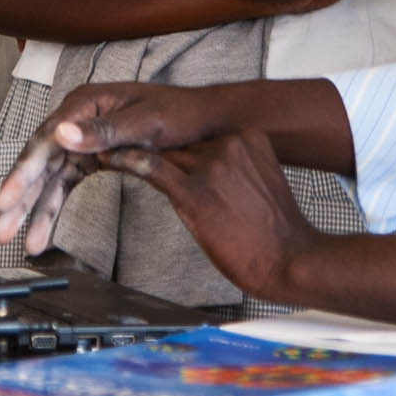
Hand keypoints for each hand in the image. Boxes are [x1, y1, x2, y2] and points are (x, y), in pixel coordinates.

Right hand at [0, 82, 243, 252]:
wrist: (208, 119)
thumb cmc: (181, 114)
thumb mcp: (146, 122)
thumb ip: (104, 130)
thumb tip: (62, 132)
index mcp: (86, 102)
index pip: (45, 140)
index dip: (24, 172)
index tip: (6, 200)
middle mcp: (78, 117)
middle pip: (41, 160)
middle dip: (20, 198)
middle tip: (1, 230)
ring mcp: (84, 138)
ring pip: (49, 177)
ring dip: (33, 209)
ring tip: (15, 240)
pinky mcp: (93, 156)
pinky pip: (66, 184)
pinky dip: (54, 208)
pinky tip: (42, 233)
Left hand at [100, 129, 318, 302]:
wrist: (291, 260)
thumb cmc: (276, 233)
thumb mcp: (260, 183)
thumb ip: (236, 168)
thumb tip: (207, 170)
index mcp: (249, 138)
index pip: (199, 135)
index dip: (173, 142)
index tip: (152, 142)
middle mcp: (230, 144)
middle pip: (178, 141)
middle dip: (152, 147)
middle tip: (118, 142)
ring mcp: (212, 165)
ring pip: (161, 150)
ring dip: (130, 149)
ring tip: (103, 147)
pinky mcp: (195, 191)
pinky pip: (150, 168)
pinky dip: (125, 161)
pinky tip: (107, 158)